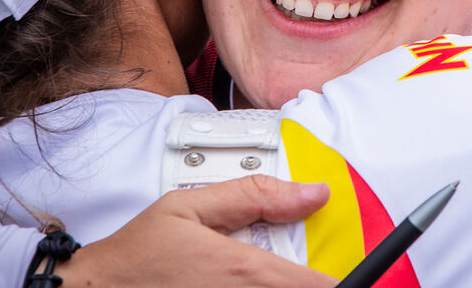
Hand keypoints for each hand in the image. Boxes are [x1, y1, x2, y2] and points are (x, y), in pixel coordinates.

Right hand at [55, 174, 334, 286]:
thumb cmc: (135, 258)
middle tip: (294, 269)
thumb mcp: (190, 207)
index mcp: (244, 271)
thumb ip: (255, 196)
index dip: (336, 276)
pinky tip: (238, 284)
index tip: (336, 267)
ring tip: (262, 274)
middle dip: (308, 281)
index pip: (321, 285)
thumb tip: (311, 193)